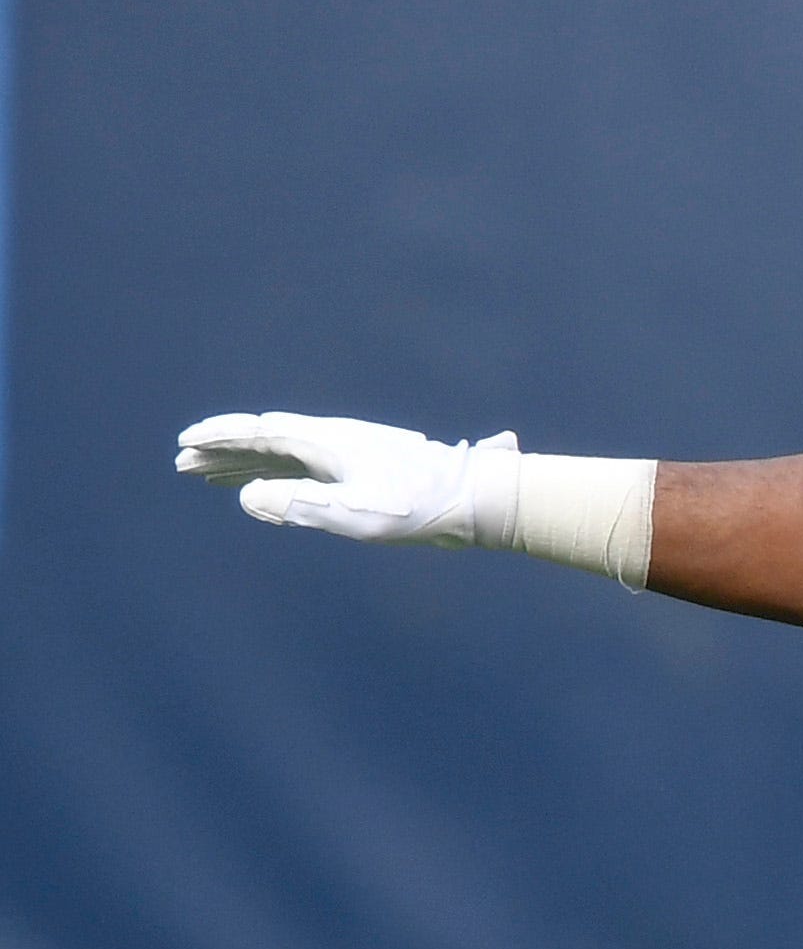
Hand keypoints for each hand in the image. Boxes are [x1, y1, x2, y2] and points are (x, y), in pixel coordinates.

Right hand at [176, 412, 514, 545]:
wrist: (475, 499)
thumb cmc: (420, 509)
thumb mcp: (357, 514)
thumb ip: (301, 506)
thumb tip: (249, 497)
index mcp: (326, 442)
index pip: (259, 433)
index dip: (219, 439)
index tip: (184, 444)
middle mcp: (332, 440)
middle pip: (264, 441)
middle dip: (221, 452)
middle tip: (181, 465)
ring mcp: (347, 453)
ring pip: (283, 454)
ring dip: (245, 464)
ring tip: (209, 477)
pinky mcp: (361, 470)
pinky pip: (305, 467)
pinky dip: (276, 474)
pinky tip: (267, 487)